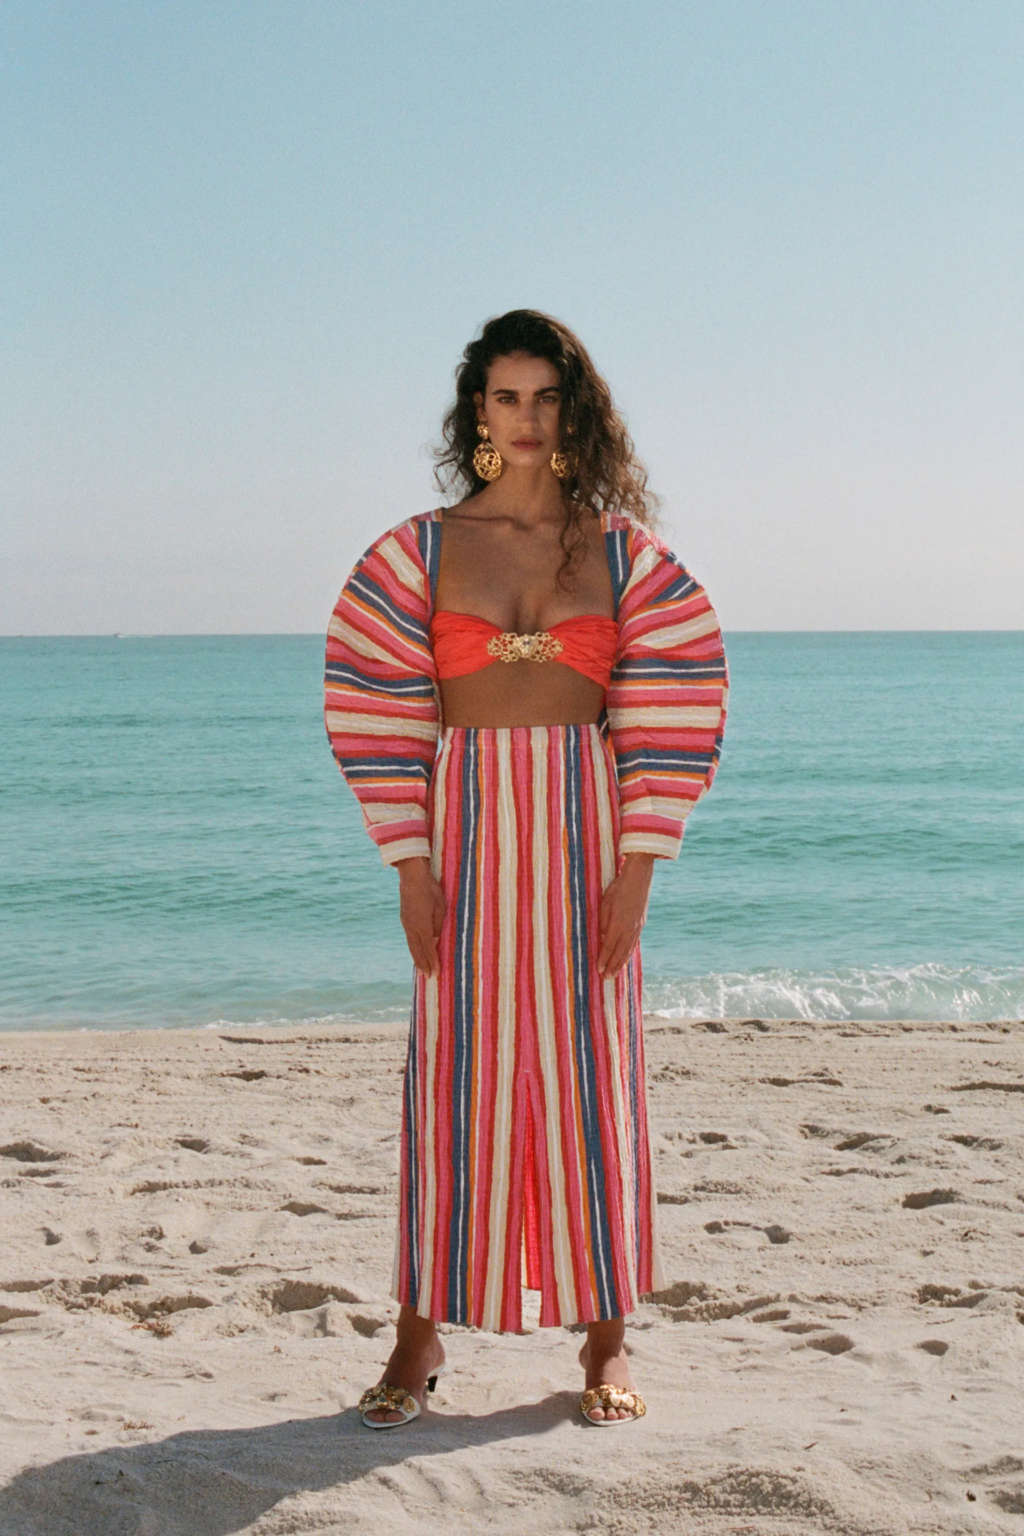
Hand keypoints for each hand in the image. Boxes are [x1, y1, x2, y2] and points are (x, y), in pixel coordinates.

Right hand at [396, 858, 445, 976]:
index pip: (428, 948)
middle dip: (424, 965)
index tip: (436, 974)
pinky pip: (409, 938)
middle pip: (418, 950)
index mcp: (422, 925)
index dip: (432, 962)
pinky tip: (416, 952)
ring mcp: (406, 923)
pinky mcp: (404, 919)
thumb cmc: (431, 889)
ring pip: (412, 946)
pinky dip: (413, 949)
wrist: (412, 876)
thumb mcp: (440, 907)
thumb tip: (436, 941)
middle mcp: (412, 927)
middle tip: (429, 978)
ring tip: (421, 970)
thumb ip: (438, 925)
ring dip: (417, 959)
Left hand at [597, 854, 654, 977]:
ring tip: (614, 974)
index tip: (598, 970)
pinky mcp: (641, 924)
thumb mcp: (605, 903)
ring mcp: (637, 927)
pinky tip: (625, 958)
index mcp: (619, 923)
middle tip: (606, 979)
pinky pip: (634, 943)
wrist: (639, 878)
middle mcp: (629, 928)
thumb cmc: (618, 888)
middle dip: (612, 966)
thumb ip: (603, 922)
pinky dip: (629, 953)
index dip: (603, 959)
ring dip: (621, 963)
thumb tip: (602, 939)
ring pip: (628, 950)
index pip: (609, 946)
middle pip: (620, 952)